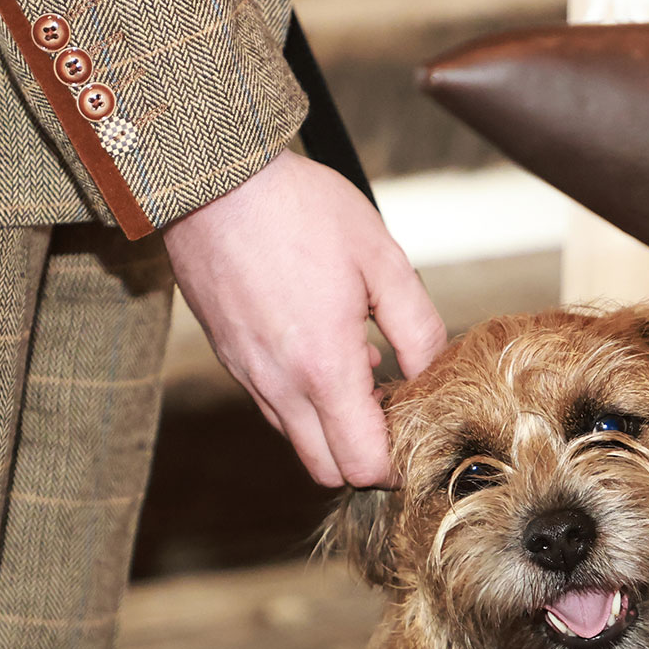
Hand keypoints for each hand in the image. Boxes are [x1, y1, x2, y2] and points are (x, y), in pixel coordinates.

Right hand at [163, 151, 446, 487]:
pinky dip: (303, 401)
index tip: (415, 424)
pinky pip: (273, 407)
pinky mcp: (230, 359)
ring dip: (333, 426)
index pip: (363, 467)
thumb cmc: (301, 209)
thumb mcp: (383, 260)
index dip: (396, 461)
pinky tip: (322, 350)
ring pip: (298, 441)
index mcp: (323, 369)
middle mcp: (279, 386)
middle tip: (391, 405)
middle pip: (328, 471)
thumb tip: (434, 375)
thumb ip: (418, 329)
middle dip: (365, 455)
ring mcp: (248, 376)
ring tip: (359, 369)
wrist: (213, 178)